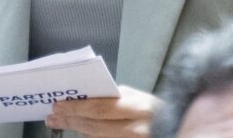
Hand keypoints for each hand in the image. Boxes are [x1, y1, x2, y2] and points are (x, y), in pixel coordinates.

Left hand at [45, 85, 159, 136]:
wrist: (180, 126)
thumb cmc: (156, 111)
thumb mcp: (139, 98)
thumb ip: (117, 98)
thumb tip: (88, 98)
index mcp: (139, 107)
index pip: (101, 107)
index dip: (77, 107)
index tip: (58, 104)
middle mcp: (136, 128)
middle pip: (96, 126)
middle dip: (71, 120)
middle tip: (53, 116)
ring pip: (98, 137)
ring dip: (77, 129)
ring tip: (60, 123)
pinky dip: (91, 136)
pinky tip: (80, 131)